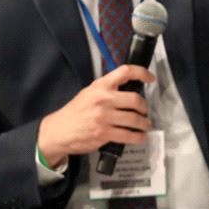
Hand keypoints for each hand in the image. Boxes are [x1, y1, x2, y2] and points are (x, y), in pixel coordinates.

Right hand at [37, 65, 155, 167]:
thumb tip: (130, 89)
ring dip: (144, 123)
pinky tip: (140, 137)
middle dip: (144, 107)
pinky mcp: (104, 134)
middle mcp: (103, 99)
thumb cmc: (76, 112)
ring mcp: (104, 117)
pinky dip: (138, 137)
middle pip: (136, 100)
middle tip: (144, 111)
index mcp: (100, 86)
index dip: (141, 73)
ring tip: (145, 125)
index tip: (150, 78)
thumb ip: (108, 89)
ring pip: (135, 119)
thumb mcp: (89, 93)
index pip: (125, 72)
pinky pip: (128, 135)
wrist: (58, 131)